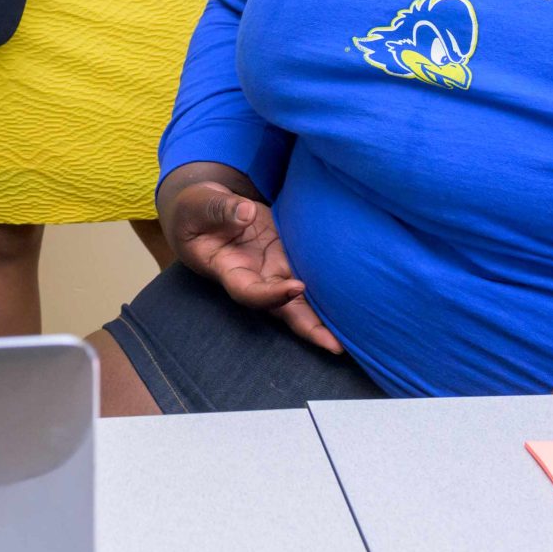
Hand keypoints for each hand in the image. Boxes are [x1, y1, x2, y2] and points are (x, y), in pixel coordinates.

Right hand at [160, 177, 340, 353]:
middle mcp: (254, 277)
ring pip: (300, 299)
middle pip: (282, 309)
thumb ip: (221, 209)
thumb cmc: (196, 209)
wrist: (205, 207)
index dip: (272, 295)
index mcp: (227, 270)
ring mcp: (273, 267)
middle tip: (336, 346)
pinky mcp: (287, 254)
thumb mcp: (198, 205)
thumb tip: (246, 213)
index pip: (249, 292)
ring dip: (325, 316)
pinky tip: (356, 299)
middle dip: (308, 328)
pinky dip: (330, 288)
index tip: (297, 287)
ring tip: (356, 334)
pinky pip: (310, 274)